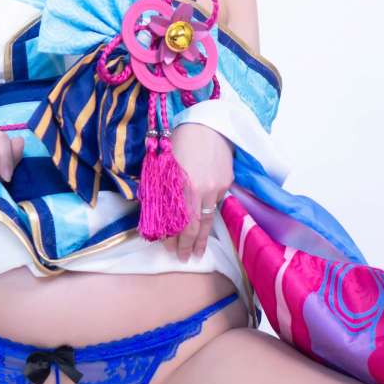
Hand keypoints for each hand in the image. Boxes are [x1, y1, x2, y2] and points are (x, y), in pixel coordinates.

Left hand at [165, 122, 233, 262]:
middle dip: (189, 245)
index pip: (180, 223)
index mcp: (185, 186)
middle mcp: (203, 191)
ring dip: (203, 237)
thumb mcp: (163, 166)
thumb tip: (156, 215)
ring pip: (209, 219)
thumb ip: (160, 191)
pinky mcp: (227, 183)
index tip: (168, 249)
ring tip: (197, 252)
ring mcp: (218, 188)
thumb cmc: (180, 141)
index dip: (174, 239)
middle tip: (185, 259)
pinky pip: (216, 204)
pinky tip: (204, 224)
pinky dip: (209, 215)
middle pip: (197, 227)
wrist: (209, 124)